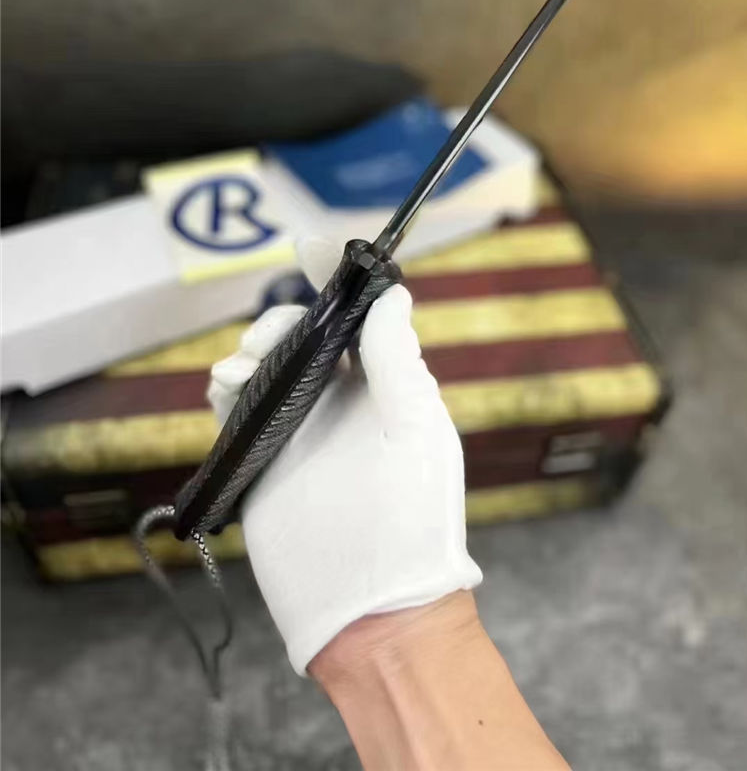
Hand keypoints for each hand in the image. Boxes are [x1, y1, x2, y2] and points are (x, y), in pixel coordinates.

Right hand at [208, 238, 481, 674]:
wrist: (370, 608)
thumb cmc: (411, 520)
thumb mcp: (415, 431)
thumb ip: (397, 362)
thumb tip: (393, 296)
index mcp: (385, 388)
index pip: (358, 318)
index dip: (335, 280)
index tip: (309, 246)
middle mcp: (341, 403)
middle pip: (303, 336)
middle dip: (280, 321)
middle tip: (267, 339)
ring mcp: (300, 431)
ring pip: (266, 367)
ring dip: (249, 352)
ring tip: (240, 369)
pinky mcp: (264, 460)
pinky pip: (238, 409)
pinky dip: (225, 388)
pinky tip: (223, 388)